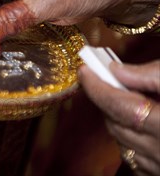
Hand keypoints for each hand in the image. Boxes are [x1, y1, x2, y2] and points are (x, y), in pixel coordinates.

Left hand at [79, 61, 159, 175]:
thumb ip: (150, 75)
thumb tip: (115, 70)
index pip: (119, 106)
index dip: (98, 87)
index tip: (84, 71)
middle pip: (116, 124)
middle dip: (108, 101)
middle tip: (108, 81)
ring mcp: (159, 167)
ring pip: (122, 142)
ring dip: (118, 120)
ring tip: (132, 101)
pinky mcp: (157, 175)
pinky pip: (135, 158)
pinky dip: (131, 140)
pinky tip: (142, 125)